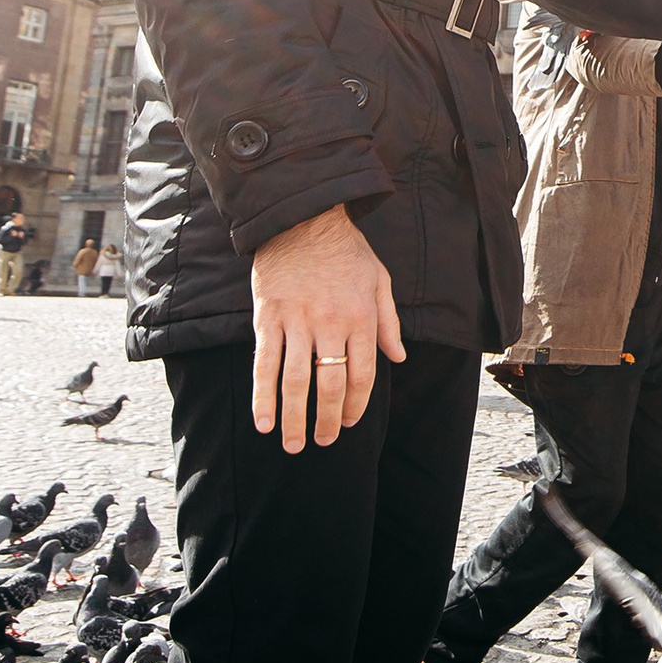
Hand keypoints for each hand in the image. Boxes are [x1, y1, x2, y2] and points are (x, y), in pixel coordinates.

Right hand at [249, 204, 404, 452]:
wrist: (302, 218)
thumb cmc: (345, 249)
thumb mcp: (379, 279)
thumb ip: (388, 321)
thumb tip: (398, 357)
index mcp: (361, 317)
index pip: (362, 375)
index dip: (356, 406)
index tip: (349, 424)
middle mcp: (331, 323)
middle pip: (330, 385)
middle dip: (327, 421)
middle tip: (322, 442)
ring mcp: (297, 322)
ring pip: (297, 381)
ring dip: (295, 418)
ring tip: (293, 444)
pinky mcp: (268, 317)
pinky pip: (265, 363)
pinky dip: (263, 396)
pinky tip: (264, 421)